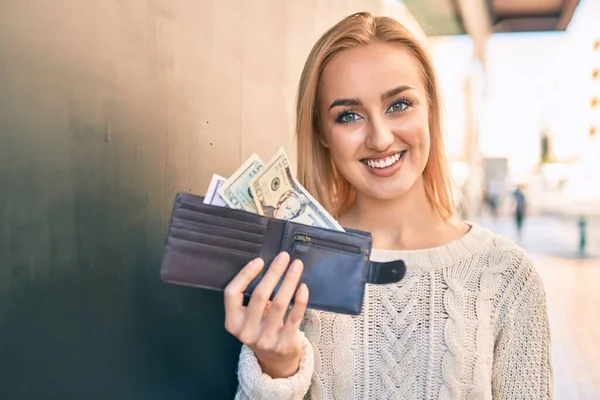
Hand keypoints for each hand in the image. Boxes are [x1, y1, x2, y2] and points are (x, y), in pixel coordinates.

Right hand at [224, 252, 308, 377]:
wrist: (274, 361)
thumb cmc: (261, 329)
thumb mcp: (249, 317)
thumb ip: (253, 297)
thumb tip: (270, 264)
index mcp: (232, 322)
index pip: (232, 294)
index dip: (245, 275)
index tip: (259, 260)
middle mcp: (246, 332)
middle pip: (259, 295)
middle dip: (273, 272)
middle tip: (284, 256)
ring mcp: (265, 339)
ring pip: (279, 303)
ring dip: (289, 281)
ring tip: (296, 265)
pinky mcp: (284, 343)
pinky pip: (294, 316)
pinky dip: (300, 300)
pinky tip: (303, 286)